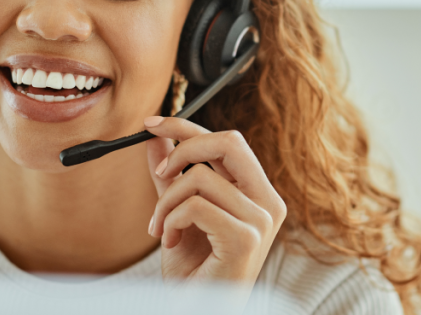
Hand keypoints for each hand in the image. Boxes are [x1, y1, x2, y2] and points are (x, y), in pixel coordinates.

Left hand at [144, 116, 286, 297]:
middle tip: (160, 172)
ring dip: (166, 203)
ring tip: (160, 228)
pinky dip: (170, 221)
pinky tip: (169, 242)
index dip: (188, 127)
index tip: (152, 124)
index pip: (228, 142)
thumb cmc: (194, 272)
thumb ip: (170, 176)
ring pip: (199, 177)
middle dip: (184, 147)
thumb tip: (155, 139)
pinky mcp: (245, 239)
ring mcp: (260, 221)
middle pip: (228, 141)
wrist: (197, 311)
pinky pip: (194, 206)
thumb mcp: (178, 214)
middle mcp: (268, 203)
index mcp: (258, 194)